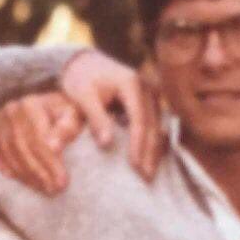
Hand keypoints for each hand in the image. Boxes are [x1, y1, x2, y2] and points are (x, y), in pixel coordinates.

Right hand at [0, 93, 86, 193]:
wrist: (54, 106)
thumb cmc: (67, 114)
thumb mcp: (74, 117)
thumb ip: (66, 129)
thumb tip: (53, 146)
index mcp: (31, 104)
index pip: (39, 140)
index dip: (50, 164)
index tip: (62, 182)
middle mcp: (11, 109)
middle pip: (21, 148)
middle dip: (37, 172)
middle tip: (52, 190)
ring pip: (7, 151)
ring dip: (22, 173)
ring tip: (40, 187)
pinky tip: (11, 176)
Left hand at [55, 51, 164, 179]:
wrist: (85, 62)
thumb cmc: (81, 78)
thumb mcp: (83, 95)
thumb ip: (95, 118)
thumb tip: (107, 144)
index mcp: (131, 83)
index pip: (139, 120)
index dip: (137, 144)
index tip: (134, 166)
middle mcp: (147, 86)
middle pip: (153, 125)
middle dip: (150, 152)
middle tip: (145, 177)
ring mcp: (151, 92)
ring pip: (158, 126)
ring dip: (154, 150)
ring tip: (149, 174)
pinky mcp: (150, 99)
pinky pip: (155, 124)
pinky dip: (152, 142)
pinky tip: (149, 160)